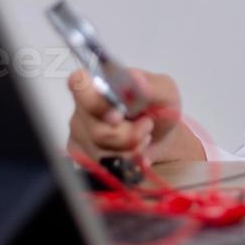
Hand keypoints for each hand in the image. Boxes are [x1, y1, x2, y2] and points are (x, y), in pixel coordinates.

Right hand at [66, 67, 204, 163]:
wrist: (161, 139)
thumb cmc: (159, 109)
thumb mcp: (165, 92)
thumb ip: (150, 86)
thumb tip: (134, 79)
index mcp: (100, 82)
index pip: (78, 83)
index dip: (95, 102)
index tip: (119, 116)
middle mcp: (83, 106)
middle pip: (96, 129)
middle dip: (127, 135)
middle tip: (146, 126)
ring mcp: (80, 132)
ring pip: (99, 151)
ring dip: (129, 149)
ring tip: (143, 138)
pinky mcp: (83, 155)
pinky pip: (100, 165)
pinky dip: (124, 161)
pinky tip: (135, 152)